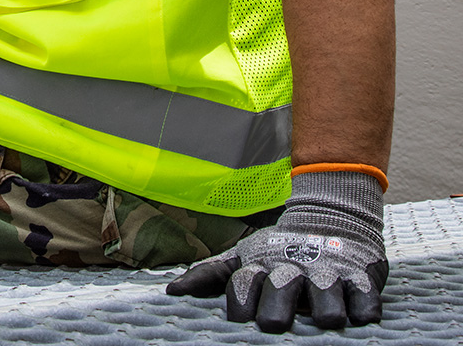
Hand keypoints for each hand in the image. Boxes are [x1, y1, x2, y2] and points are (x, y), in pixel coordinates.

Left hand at [166, 170, 386, 332]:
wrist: (330, 216)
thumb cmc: (280, 251)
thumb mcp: (244, 257)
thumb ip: (209, 275)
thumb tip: (171, 292)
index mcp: (263, 266)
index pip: (245, 284)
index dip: (240, 302)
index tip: (239, 318)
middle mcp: (293, 269)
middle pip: (282, 290)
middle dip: (277, 308)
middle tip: (274, 322)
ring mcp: (328, 273)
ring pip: (326, 296)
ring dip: (325, 309)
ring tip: (323, 318)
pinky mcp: (362, 278)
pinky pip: (365, 298)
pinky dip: (363, 308)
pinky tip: (359, 314)